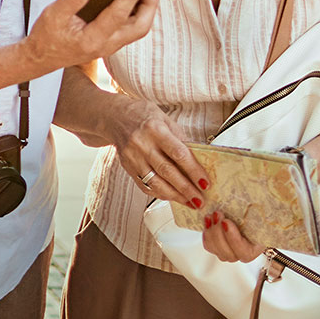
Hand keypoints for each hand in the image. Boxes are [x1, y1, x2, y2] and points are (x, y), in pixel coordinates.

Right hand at [24, 0, 157, 76]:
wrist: (42, 58)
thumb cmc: (47, 36)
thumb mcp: (53, 14)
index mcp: (92, 39)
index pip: (117, 16)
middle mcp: (106, 45)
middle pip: (139, 27)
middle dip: (149, 4)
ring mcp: (111, 45)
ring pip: (138, 28)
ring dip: (146, 7)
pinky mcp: (111, 41)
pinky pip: (132, 26)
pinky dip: (138, 10)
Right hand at [106, 96, 208, 213]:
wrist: (114, 116)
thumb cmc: (143, 115)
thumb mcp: (165, 119)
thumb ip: (180, 139)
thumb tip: (197, 160)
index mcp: (155, 129)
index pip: (179, 154)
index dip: (194, 170)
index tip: (205, 182)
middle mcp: (142, 144)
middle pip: (168, 171)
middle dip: (186, 189)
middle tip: (200, 200)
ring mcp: (133, 157)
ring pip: (155, 183)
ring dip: (175, 196)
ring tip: (189, 202)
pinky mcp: (127, 167)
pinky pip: (145, 185)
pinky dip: (160, 194)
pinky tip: (171, 197)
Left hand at [202, 212, 264, 262]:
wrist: (249, 212)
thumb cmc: (259, 211)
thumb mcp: (264, 209)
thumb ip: (264, 208)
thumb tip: (267, 193)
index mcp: (258, 247)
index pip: (245, 252)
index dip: (233, 239)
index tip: (226, 222)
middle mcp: (244, 253)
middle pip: (228, 254)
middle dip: (219, 233)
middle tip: (217, 214)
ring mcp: (231, 252)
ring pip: (217, 250)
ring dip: (211, 232)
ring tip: (210, 215)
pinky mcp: (219, 247)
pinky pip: (210, 246)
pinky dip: (206, 234)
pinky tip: (207, 221)